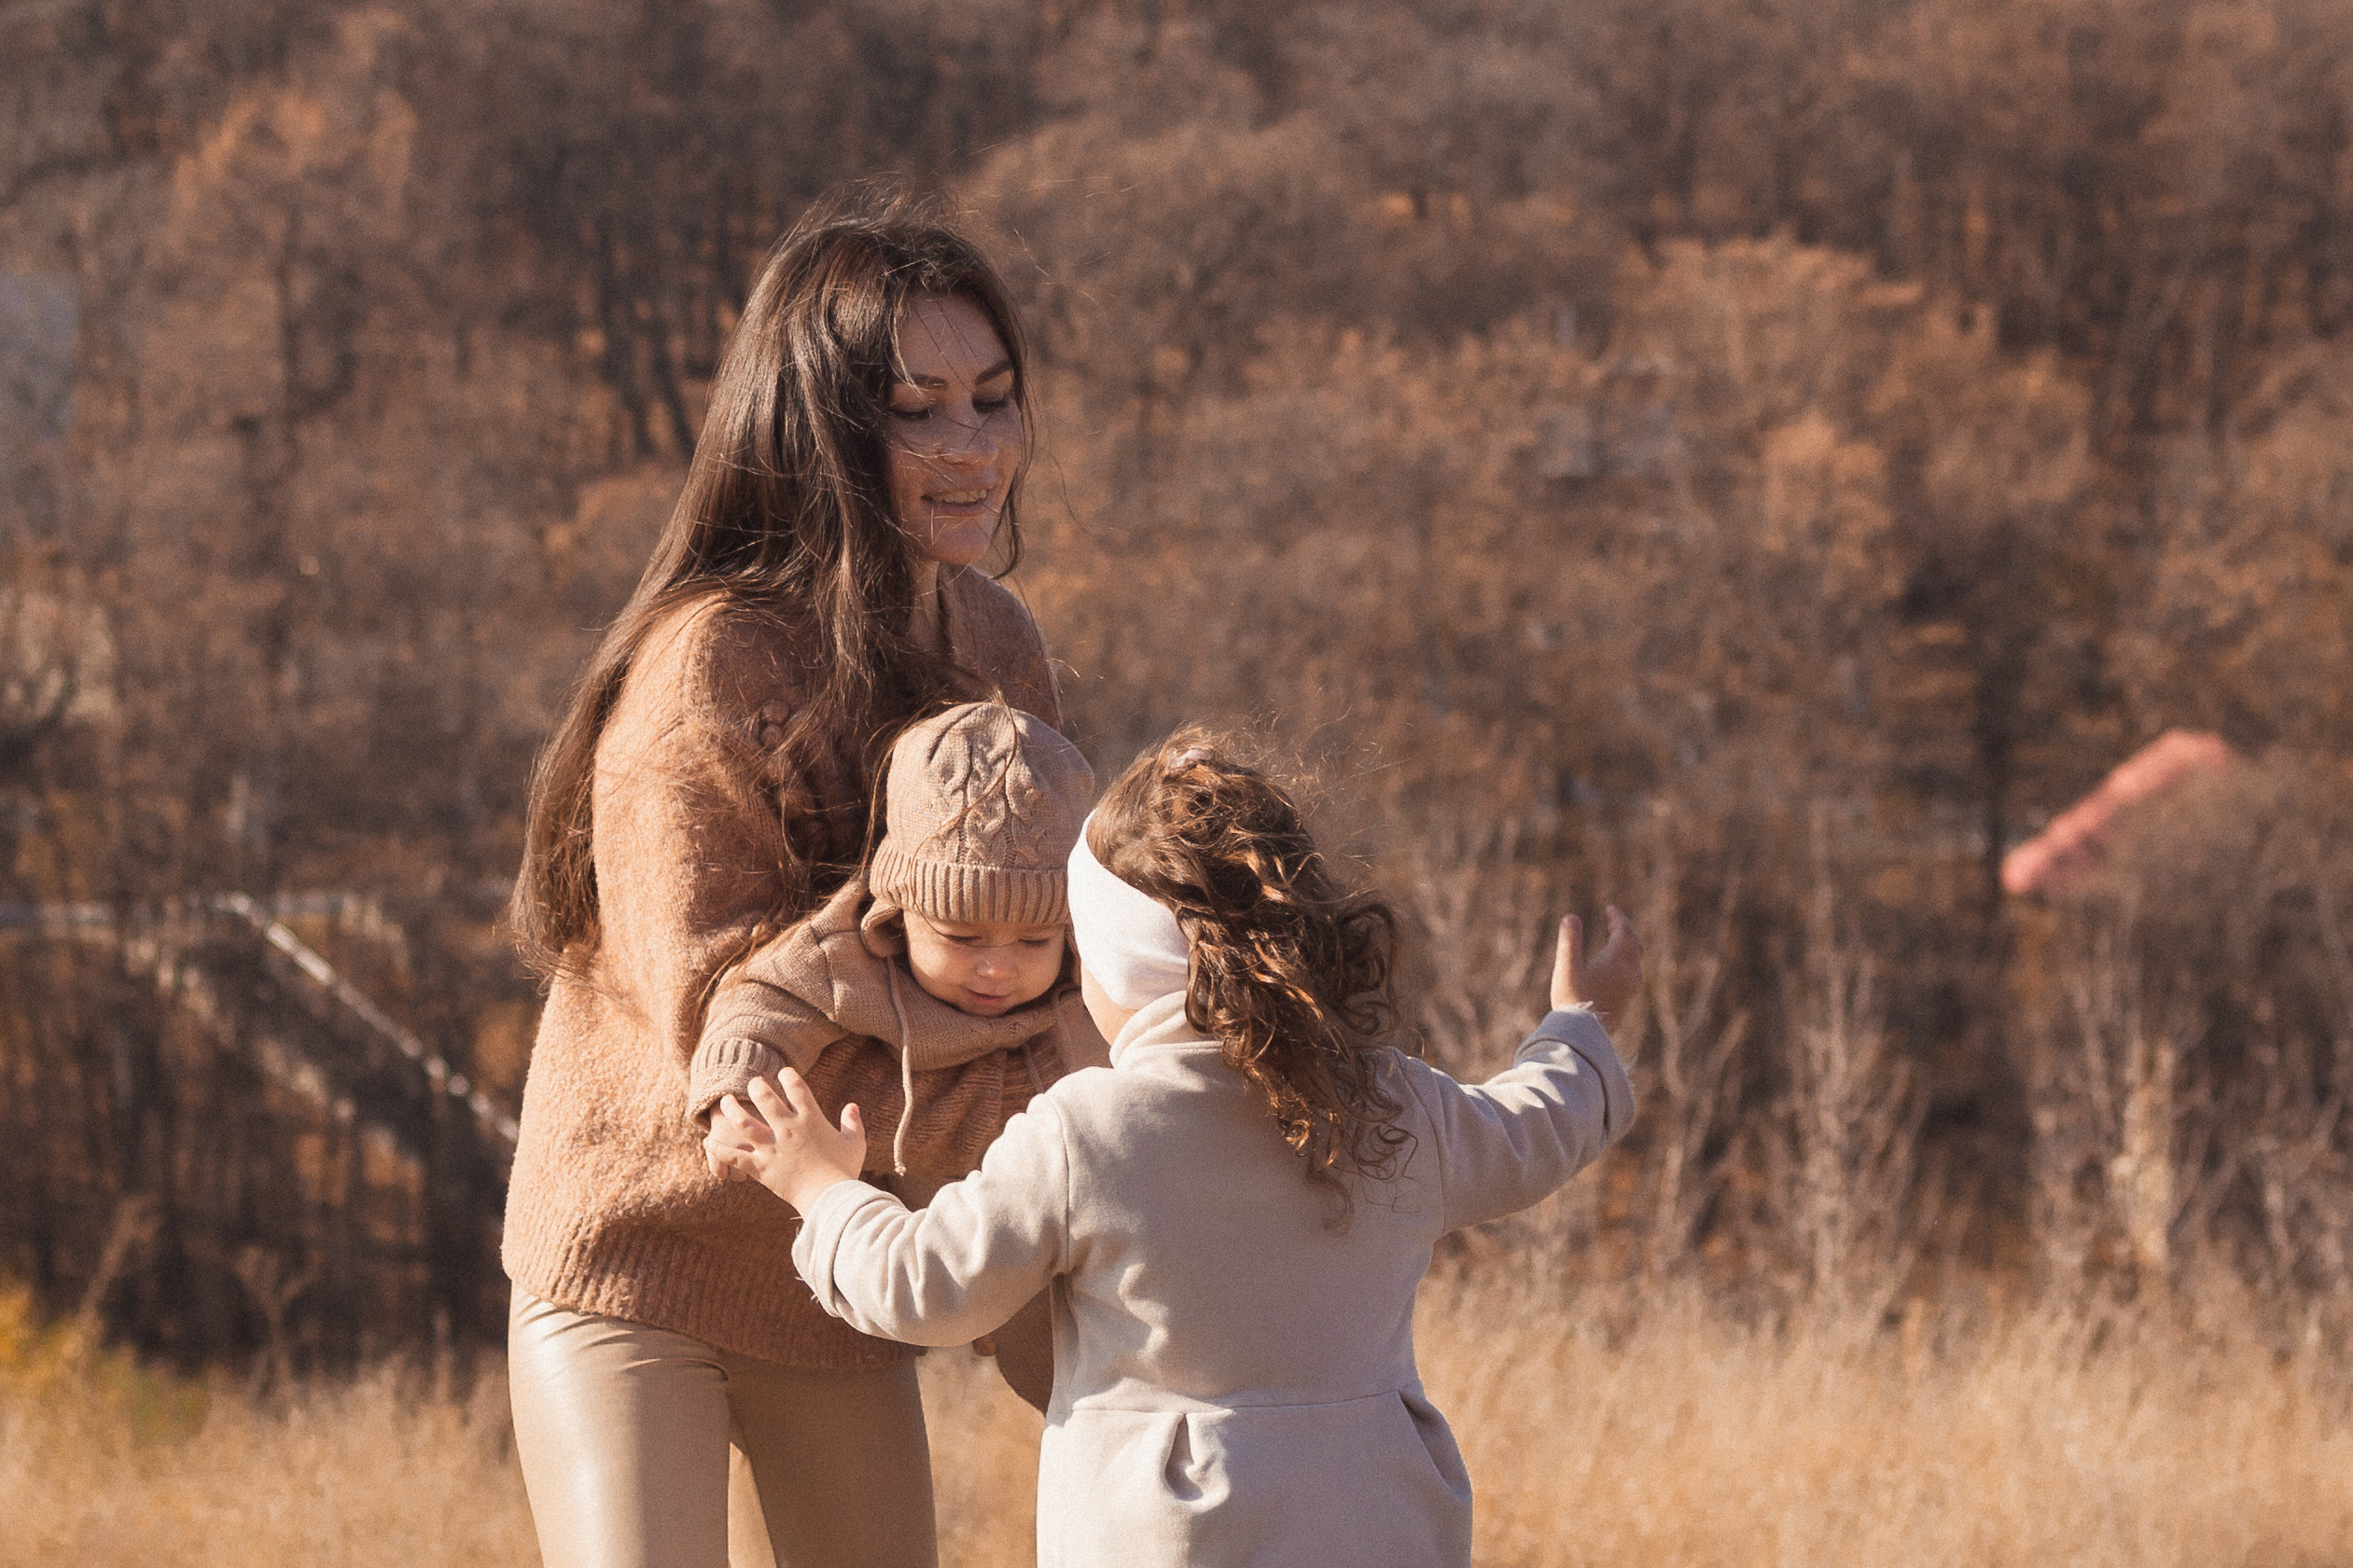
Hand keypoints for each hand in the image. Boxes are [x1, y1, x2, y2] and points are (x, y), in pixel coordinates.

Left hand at [703, 1070, 867, 1212]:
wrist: (830, 1198)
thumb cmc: (844, 1171)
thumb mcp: (855, 1143)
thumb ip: (853, 1122)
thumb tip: (852, 1105)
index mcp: (811, 1120)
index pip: (796, 1087)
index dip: (788, 1075)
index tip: (784, 1072)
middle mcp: (788, 1129)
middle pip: (765, 1099)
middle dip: (756, 1087)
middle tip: (752, 1083)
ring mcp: (772, 1148)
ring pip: (745, 1123)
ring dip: (732, 1110)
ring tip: (725, 1102)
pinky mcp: (761, 1168)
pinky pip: (735, 1156)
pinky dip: (720, 1149)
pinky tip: (708, 1140)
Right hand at [1550, 905, 1641, 1030]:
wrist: (1583, 1034)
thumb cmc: (1572, 999)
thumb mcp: (1566, 968)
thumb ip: (1569, 942)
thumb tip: (1571, 917)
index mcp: (1615, 962)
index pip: (1624, 932)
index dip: (1618, 918)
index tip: (1610, 909)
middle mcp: (1627, 974)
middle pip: (1634, 945)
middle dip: (1625, 931)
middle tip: (1614, 922)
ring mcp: (1629, 989)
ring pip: (1636, 961)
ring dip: (1629, 947)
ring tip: (1617, 942)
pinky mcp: (1626, 1001)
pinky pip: (1633, 975)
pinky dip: (1627, 962)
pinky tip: (1617, 969)